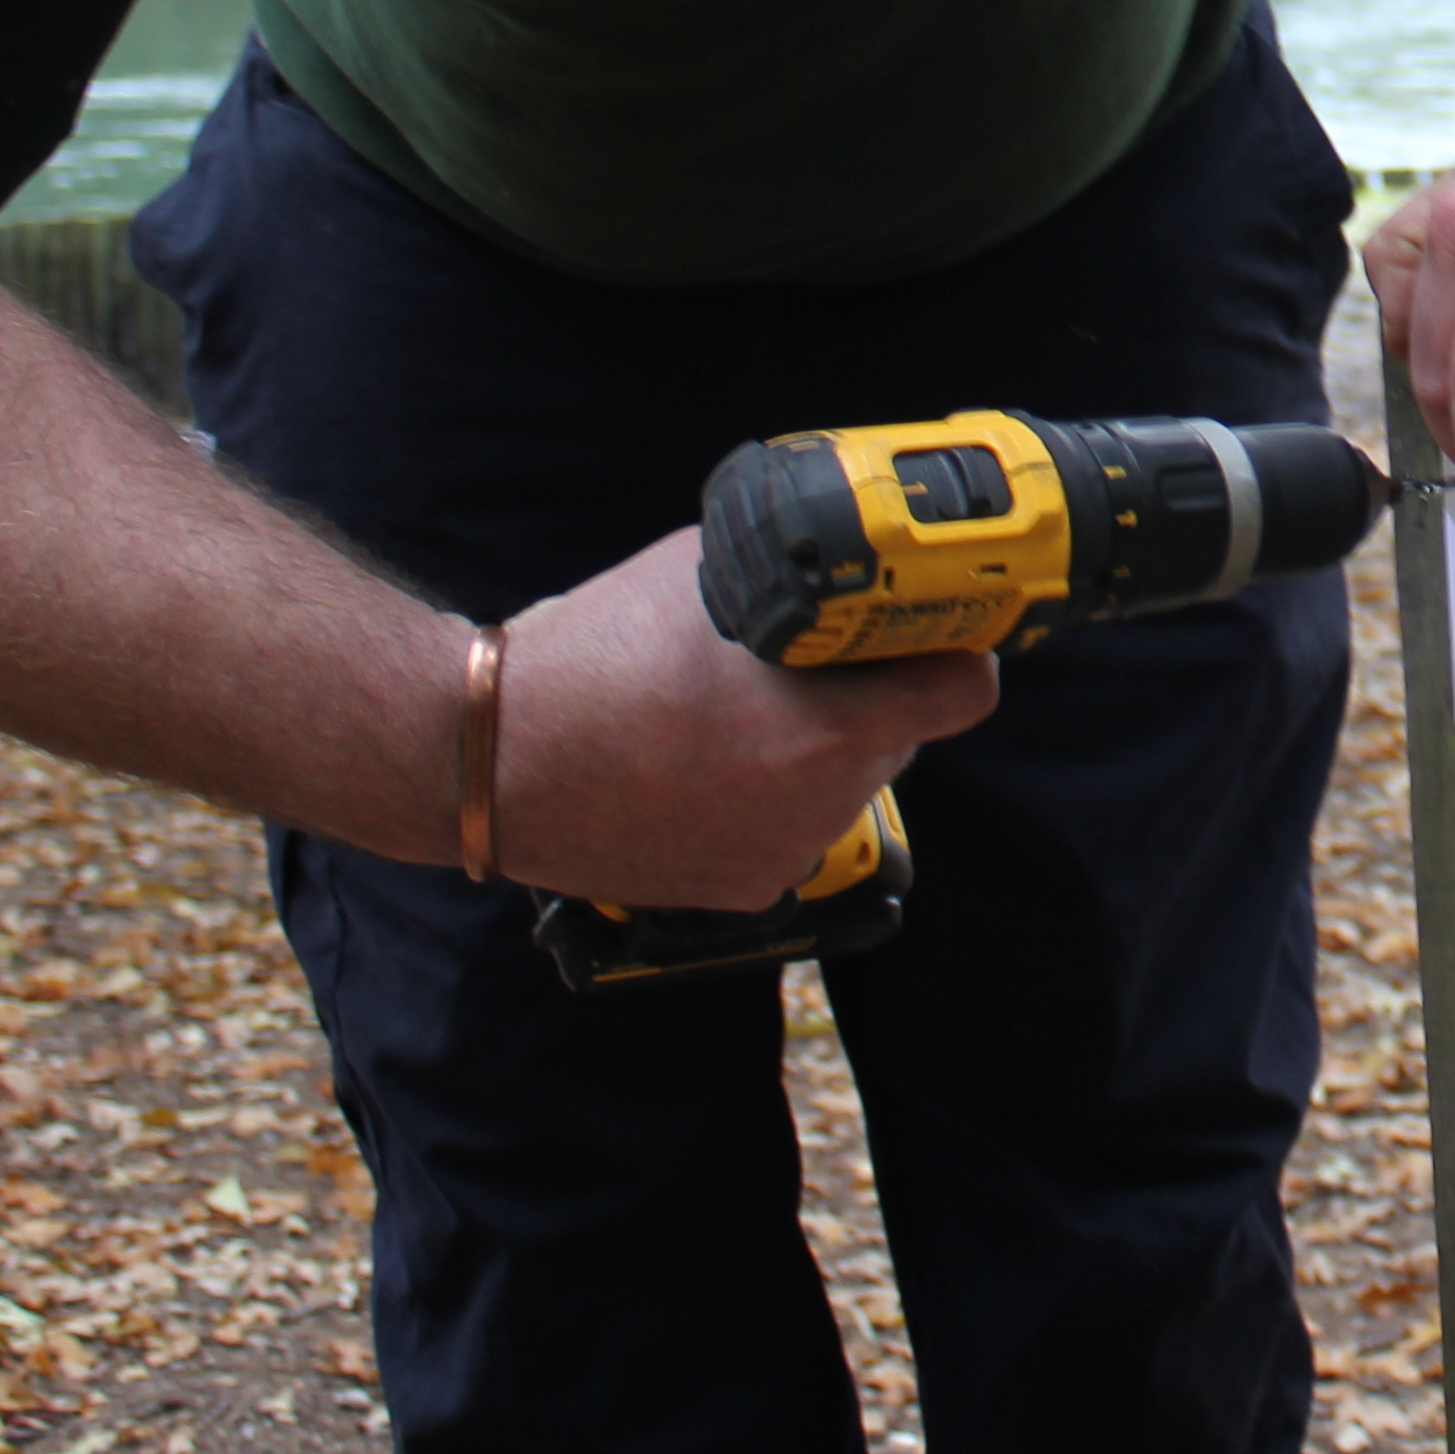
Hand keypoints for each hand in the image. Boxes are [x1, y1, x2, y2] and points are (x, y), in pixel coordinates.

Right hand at [488, 526, 997, 909]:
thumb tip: (844, 562)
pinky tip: (702, 764)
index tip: (932, 627)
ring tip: (732, 713)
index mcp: (834, 729)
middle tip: (808, 659)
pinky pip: (791, 828)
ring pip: (842, 785)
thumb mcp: (710, 577)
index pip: (964, 690)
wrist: (489, 756)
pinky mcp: (743, 891)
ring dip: (816, 749)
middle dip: (870, 694)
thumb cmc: (595, 654)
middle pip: (900, 735)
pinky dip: (768, 797)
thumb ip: (796, 578)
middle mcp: (823, 805)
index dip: (953, 649)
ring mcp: (784, 856)